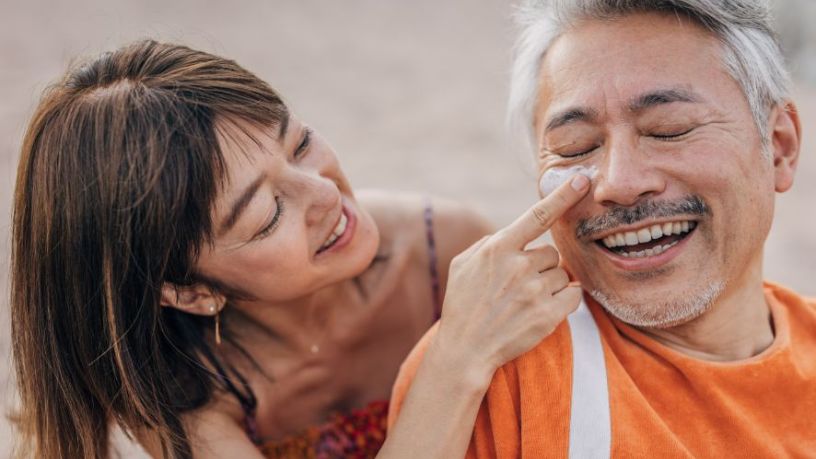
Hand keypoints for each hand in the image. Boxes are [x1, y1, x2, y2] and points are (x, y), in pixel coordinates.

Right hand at [434, 174, 589, 385]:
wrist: (465, 349)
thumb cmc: (462, 304)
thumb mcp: (463, 264)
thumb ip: (489, 243)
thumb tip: (514, 233)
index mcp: (498, 248)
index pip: (538, 215)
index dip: (563, 195)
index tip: (583, 179)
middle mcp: (518, 266)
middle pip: (551, 253)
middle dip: (540, 266)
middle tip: (519, 286)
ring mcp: (534, 291)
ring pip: (562, 274)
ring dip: (550, 285)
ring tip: (524, 301)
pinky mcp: (548, 315)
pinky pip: (574, 295)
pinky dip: (564, 300)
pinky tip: (542, 310)